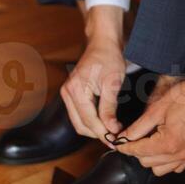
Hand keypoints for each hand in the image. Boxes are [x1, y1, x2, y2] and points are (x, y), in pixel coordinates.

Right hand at [60, 6, 126, 143]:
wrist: (103, 43)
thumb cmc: (109, 58)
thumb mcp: (112, 83)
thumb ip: (109, 108)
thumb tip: (111, 130)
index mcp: (76, 89)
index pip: (89, 120)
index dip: (103, 133)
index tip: (117, 141)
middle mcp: (67, 93)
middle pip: (81, 125)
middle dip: (98, 134)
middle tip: (116, 139)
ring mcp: (67, 93)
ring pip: (79, 122)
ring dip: (94, 129)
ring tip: (112, 133)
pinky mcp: (71, 94)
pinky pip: (79, 114)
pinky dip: (91, 121)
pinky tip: (104, 123)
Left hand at [111, 58, 184, 175]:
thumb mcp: (157, 109)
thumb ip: (138, 127)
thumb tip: (123, 137)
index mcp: (168, 143)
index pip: (138, 151)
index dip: (125, 146)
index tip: (118, 142)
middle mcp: (179, 154)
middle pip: (146, 163)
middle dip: (138, 150)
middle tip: (135, 136)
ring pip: (160, 169)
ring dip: (151, 158)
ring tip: (150, 140)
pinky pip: (175, 167)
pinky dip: (166, 161)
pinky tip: (164, 146)